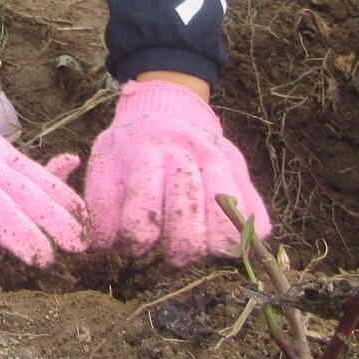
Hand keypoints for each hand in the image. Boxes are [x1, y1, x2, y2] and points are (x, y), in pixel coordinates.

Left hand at [83, 80, 271, 265]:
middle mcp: (187, 155)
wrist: (169, 107)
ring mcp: (221, 162)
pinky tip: (220, 230)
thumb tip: (103, 247)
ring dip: (208, 248)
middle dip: (176, 251)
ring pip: (227, 232)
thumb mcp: (104, 163)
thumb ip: (100, 206)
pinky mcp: (244, 173)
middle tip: (170, 248)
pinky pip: (257, 223)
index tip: (135, 241)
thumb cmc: (131, 147)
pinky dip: (242, 237)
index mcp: (144, 153)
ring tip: (197, 241)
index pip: (141, 221)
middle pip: (187, 235)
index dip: (136, 243)